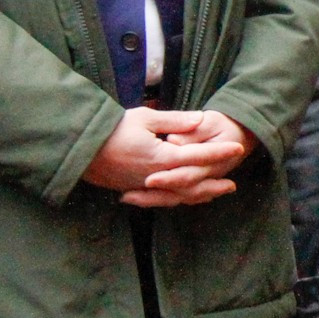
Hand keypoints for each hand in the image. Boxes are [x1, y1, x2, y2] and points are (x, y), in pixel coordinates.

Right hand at [82, 108, 248, 207]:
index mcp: (162, 157)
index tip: (238, 148)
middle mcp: (156, 176)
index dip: (219, 152)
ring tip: (215, 195)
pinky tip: (185, 198)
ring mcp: (144, 186)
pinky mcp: (134, 189)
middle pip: (192, 183)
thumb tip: (201, 120)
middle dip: (213, 182)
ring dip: (198, 195)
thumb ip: (175, 121)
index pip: (198, 155)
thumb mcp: (145, 118)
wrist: (80, 148)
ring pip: (178, 196)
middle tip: (233, 184)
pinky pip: (162, 199)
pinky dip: (178, 199)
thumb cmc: (112, 129)